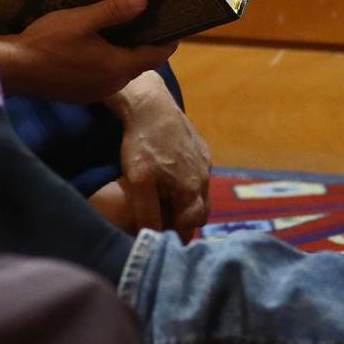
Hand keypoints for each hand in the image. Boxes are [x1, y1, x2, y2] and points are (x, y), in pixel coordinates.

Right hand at [0, 0, 177, 105]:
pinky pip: (104, 76)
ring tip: (123, 25)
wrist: (13, 69)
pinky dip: (108, 60)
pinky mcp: (80, 94)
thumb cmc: (47, 42)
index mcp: (117, 67)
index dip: (168, 39)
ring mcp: (95, 92)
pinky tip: (97, 43)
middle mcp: (112, 84)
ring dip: (125, 51)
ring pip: (121, 70)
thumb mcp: (81, 20)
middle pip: (140, 63)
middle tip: (147, 17)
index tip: (175, 23)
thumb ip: (114, 11)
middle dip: (145, 42)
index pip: (156, 55)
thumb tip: (144, 1)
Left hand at [109, 70, 210, 238]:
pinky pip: (201, 175)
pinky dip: (189, 183)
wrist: (150, 105)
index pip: (191, 226)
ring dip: (188, 202)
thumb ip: (147, 212)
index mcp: (190, 190)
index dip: (177, 236)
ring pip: (202, 193)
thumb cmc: (142, 144)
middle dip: (186, 222)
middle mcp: (204, 178)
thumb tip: (152, 239)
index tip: (164, 239)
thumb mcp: (137, 182)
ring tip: (166, 200)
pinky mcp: (202, 148)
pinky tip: (171, 176)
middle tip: (165, 221)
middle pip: (201, 213)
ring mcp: (205, 162)